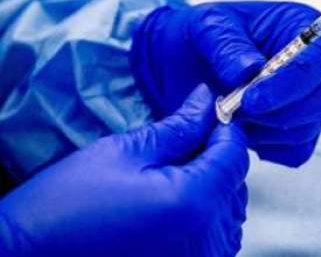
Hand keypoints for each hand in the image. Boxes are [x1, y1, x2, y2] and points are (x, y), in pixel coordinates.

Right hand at [0, 85, 247, 256]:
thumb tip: (207, 100)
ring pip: (229, 212)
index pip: (235, 154)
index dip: (224, 129)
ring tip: (170, 177)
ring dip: (211, 189)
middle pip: (236, 184)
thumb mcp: (123, 152)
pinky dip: (204, 218)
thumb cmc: (64, 206)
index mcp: (193, 202)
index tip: (207, 116)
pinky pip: (215, 240)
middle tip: (182, 145)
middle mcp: (206, 240)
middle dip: (216, 158)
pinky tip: (170, 207)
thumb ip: (178, 127)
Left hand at [130, 1, 320, 166]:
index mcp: (304, 26)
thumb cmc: (206, 36)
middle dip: (279, 112)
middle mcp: (319, 64)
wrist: (189, 63)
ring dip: (265, 130)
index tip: (251, 99)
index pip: (314, 62)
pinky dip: (266, 146)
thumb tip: (249, 70)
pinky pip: (296, 151)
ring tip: (230, 114)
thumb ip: (227, 44)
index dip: (287, 85)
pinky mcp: (302, 128)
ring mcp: (314, 99)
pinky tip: (241, 128)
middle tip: (237, 112)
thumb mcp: (207, 27)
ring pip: (308, 128)